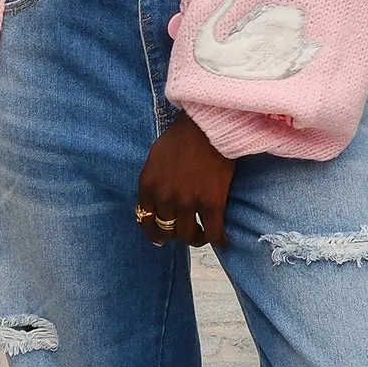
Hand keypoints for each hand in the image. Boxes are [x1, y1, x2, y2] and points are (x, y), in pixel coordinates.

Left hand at [137, 114, 234, 249]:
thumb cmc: (181, 136)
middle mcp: (165, 197)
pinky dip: (218, 240)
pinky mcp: (212, 203)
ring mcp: (188, 201)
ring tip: (202, 236)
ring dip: (195, 239)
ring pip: (188, 236)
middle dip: (175, 235)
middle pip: (167, 230)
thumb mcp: (155, 158)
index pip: (145, 220)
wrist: (207, 126)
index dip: (153, 232)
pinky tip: (222, 240)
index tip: (160, 238)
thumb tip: (154, 202)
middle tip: (184, 233)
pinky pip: (214, 233)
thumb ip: (152, 182)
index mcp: (148, 185)